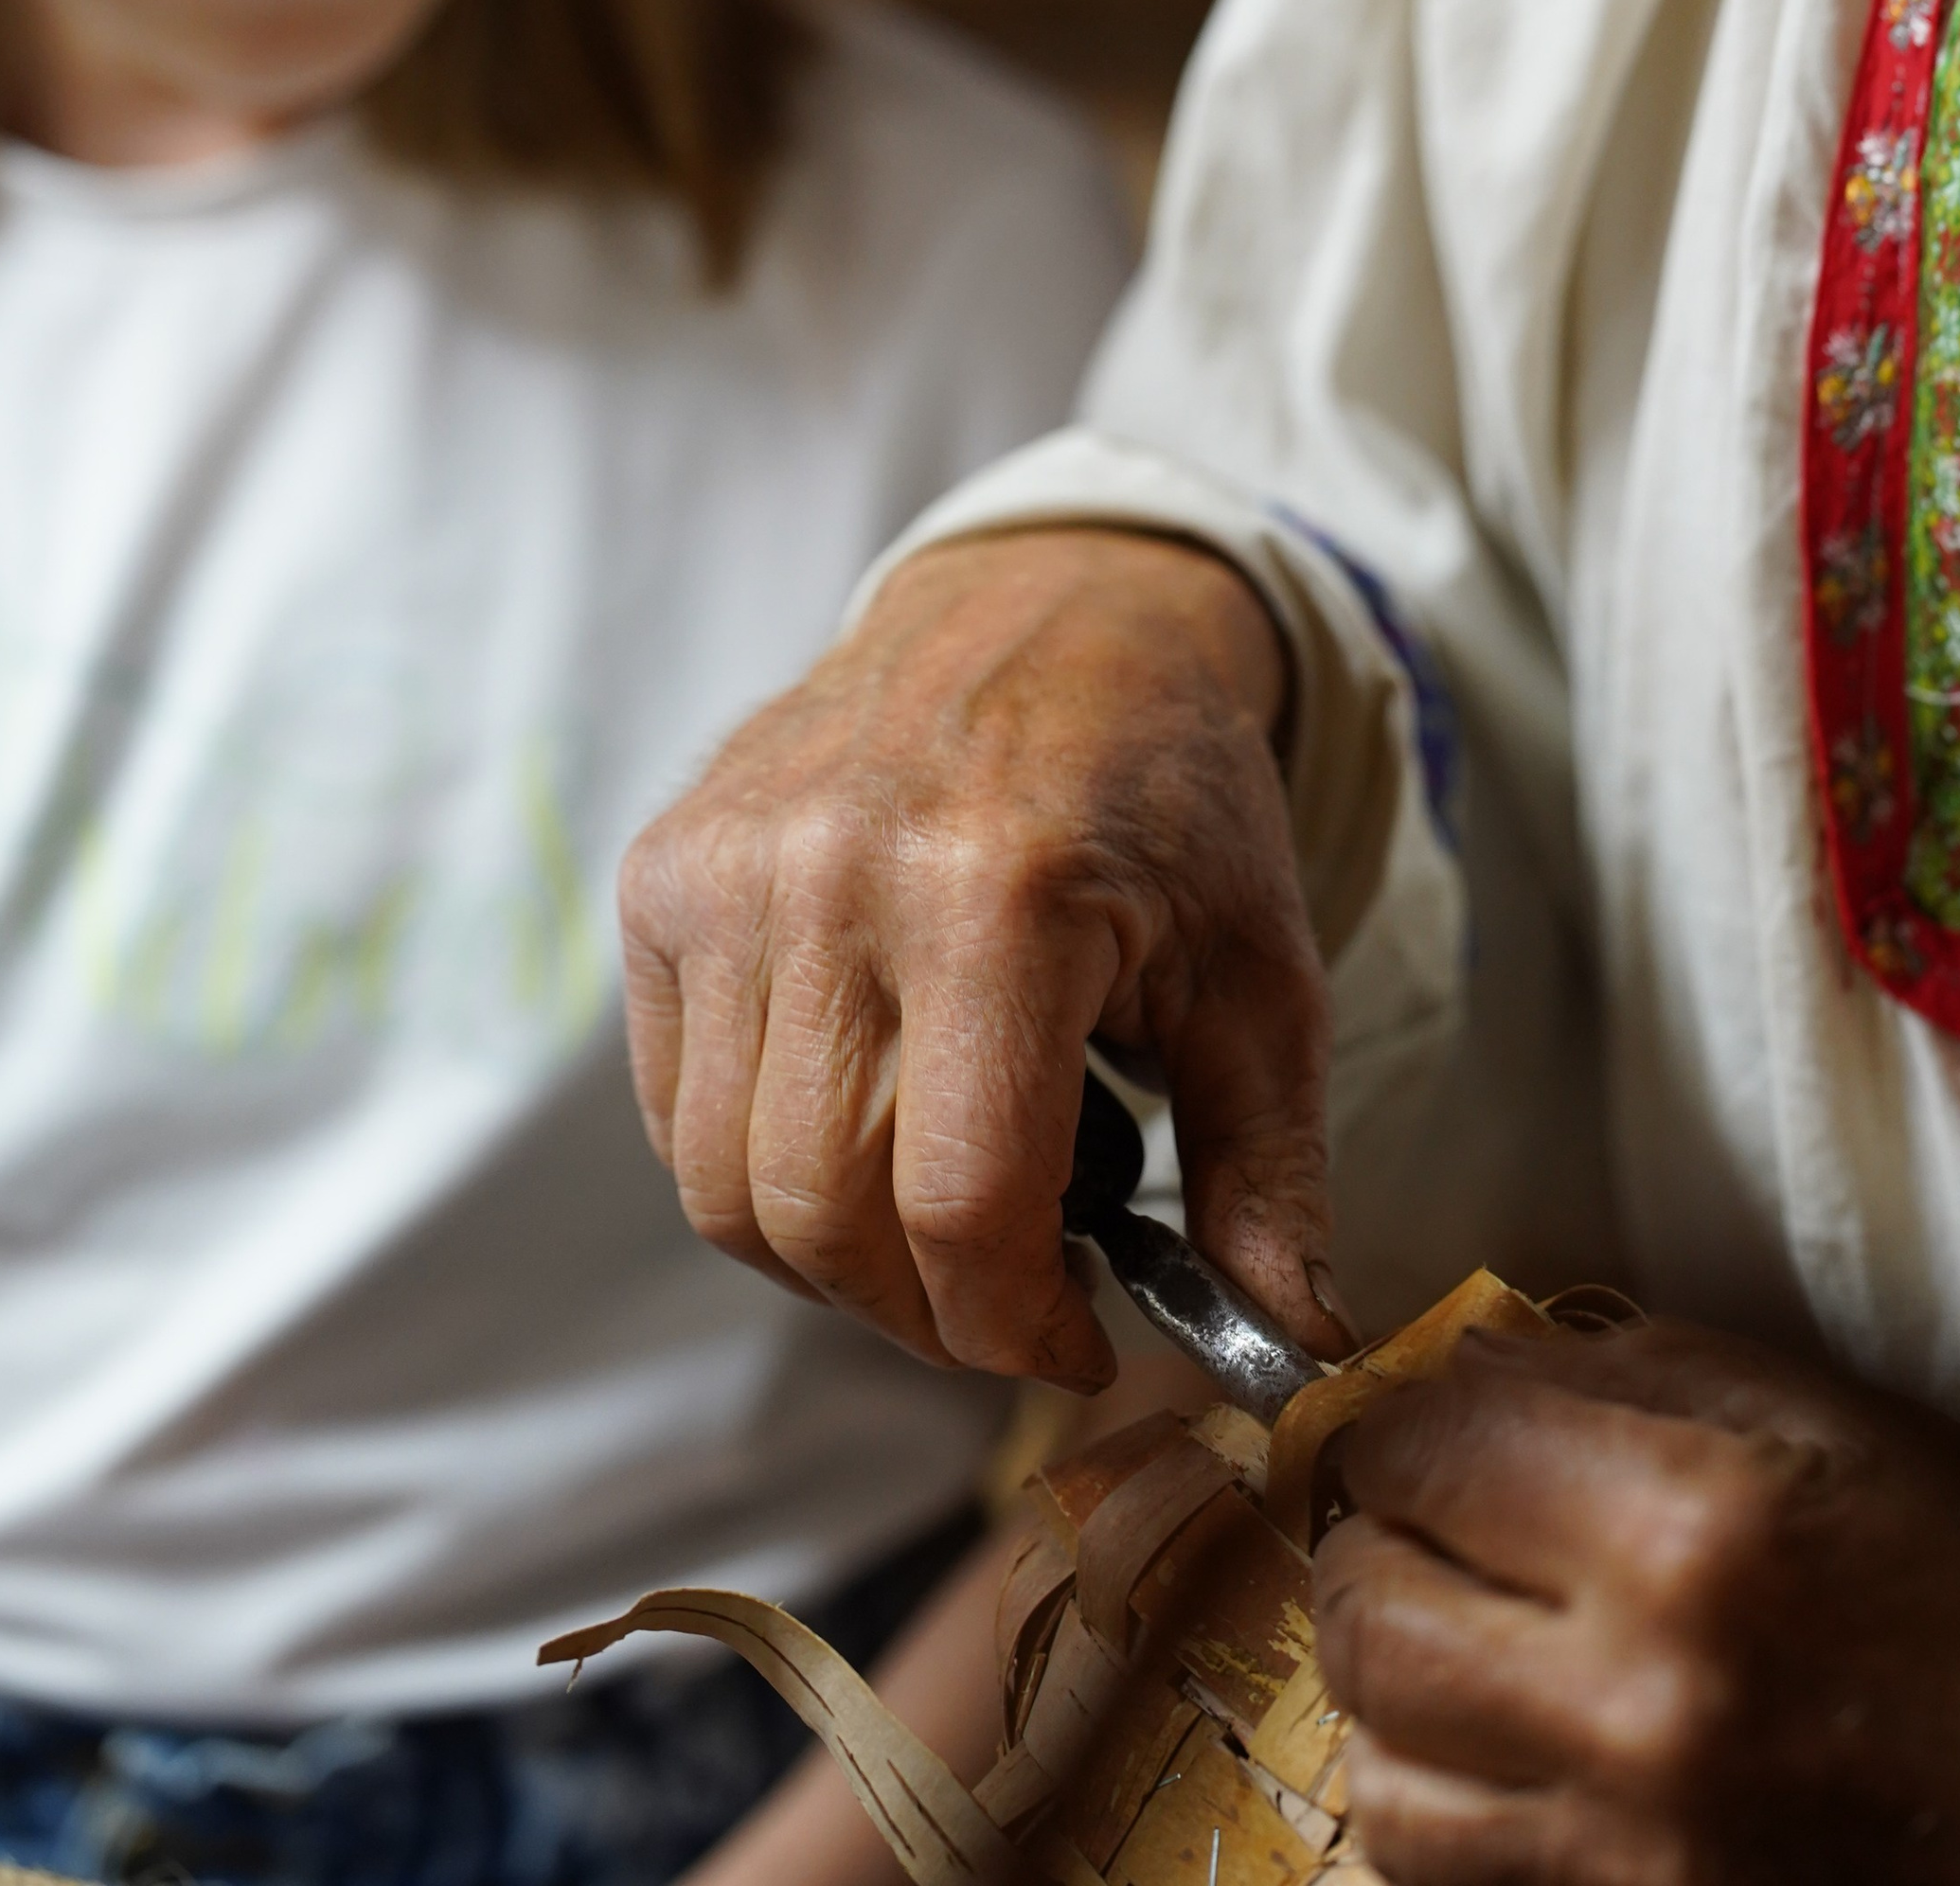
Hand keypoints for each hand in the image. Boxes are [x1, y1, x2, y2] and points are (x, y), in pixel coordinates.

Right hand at [620, 528, 1342, 1388]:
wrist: (1044, 606)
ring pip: (726, 1189)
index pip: (962, 1211)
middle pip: (826, 1219)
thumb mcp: (1260, 969)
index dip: (1021, 1329)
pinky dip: (757, 1170)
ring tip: (938, 1220)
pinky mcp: (664, 872)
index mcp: (997, 894)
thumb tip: (1294, 1351)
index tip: (1081, 1342)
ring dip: (834, 1261)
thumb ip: (1273, 1172)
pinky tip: (861, 1129)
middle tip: (1009, 1297)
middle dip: (927, 1316)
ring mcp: (728, 869)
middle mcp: (834, 875)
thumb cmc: (1166, 791)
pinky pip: (674, 1108)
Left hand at [1313, 1320, 1959, 1884]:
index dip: (1399, 1428)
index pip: (1430, 1452)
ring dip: (1393, 1708)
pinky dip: (1452, 1826)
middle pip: (1371, 1621)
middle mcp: (1651, 1700)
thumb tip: (1471, 1365)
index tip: (1413, 1431)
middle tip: (1412, 1536)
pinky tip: (1508, 1770)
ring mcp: (1645, 1854)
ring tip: (1449, 1659)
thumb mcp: (1845, 1427)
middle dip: (1370, 1559)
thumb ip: (1640, 1378)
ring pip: (1384, 1784)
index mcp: (1699, 1528)